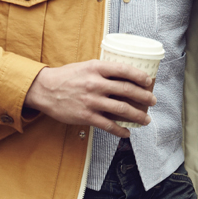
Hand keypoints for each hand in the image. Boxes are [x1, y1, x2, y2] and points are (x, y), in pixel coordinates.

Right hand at [24, 59, 155, 136]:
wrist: (45, 90)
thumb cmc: (66, 77)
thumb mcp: (85, 67)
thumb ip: (103, 71)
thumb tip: (123, 76)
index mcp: (96, 68)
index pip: (124, 70)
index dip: (139, 76)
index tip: (149, 81)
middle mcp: (95, 84)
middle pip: (127, 90)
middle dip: (144, 97)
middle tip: (152, 101)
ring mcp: (91, 101)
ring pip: (121, 109)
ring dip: (137, 115)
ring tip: (146, 119)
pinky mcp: (86, 116)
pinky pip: (108, 125)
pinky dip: (120, 130)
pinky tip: (127, 132)